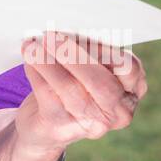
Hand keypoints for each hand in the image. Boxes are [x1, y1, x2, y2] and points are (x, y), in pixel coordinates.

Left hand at [17, 30, 146, 152]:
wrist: (43, 126)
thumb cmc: (72, 87)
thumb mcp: (88, 69)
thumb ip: (87, 52)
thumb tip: (66, 32)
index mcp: (131, 92)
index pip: (129, 67)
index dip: (103, 49)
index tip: (78, 33)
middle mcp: (117, 113)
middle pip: (100, 82)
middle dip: (73, 54)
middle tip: (50, 36)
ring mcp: (91, 125)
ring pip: (70, 88)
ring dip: (47, 61)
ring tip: (32, 45)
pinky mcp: (60, 128)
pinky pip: (47, 95)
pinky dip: (35, 72)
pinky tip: (28, 60)